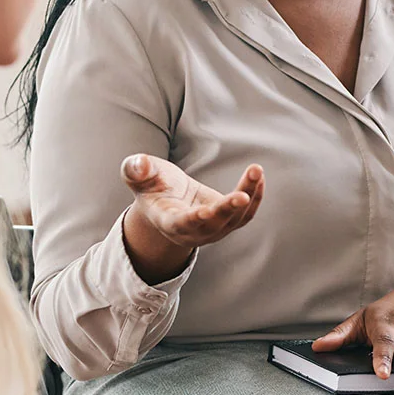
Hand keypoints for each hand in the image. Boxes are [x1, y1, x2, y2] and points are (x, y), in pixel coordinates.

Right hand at [120, 154, 264, 284]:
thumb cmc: (151, 186)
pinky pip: (245, 214)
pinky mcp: (227, 221)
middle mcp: (193, 231)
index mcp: (168, 221)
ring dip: (248, 195)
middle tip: (243, 195)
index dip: (194, 219)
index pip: (182, 224)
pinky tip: (258, 176)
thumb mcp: (138, 175)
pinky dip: (255, 196)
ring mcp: (212, 229)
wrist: (166, 201)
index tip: (206, 212)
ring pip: (235, 218)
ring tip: (255, 170)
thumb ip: (136, 169)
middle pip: (214, 225)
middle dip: (228, 210)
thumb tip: (139, 163)